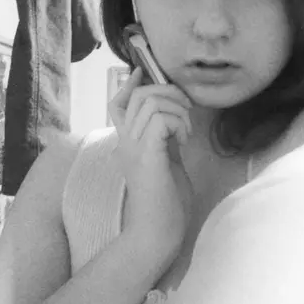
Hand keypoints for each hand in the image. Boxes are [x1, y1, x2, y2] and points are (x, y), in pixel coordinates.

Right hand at [108, 67, 194, 255]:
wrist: (158, 231)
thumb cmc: (165, 201)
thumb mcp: (165, 160)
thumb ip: (164, 138)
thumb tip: (174, 115)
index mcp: (128, 142)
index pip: (118, 104)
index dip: (130, 84)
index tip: (142, 72)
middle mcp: (126, 141)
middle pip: (138, 95)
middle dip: (168, 93)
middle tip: (185, 112)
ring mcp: (134, 147)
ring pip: (151, 102)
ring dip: (177, 109)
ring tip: (186, 130)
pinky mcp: (148, 155)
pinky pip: (161, 119)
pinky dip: (178, 123)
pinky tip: (184, 140)